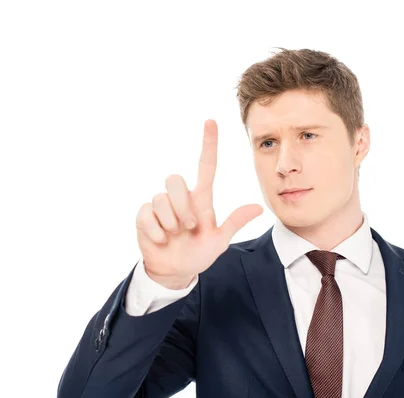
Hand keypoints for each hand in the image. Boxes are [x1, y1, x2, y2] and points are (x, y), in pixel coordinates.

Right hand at [135, 119, 262, 288]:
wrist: (175, 270)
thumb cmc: (198, 253)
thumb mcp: (219, 241)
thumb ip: (234, 223)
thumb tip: (258, 207)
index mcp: (201, 199)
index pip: (205, 165)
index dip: (209, 144)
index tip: (211, 121)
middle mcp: (180, 198)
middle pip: (174, 180)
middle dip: (182, 206)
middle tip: (189, 227)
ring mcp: (161, 206)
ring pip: (161, 199)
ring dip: (171, 222)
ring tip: (175, 235)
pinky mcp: (144, 216)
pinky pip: (147, 214)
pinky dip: (156, 231)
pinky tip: (162, 239)